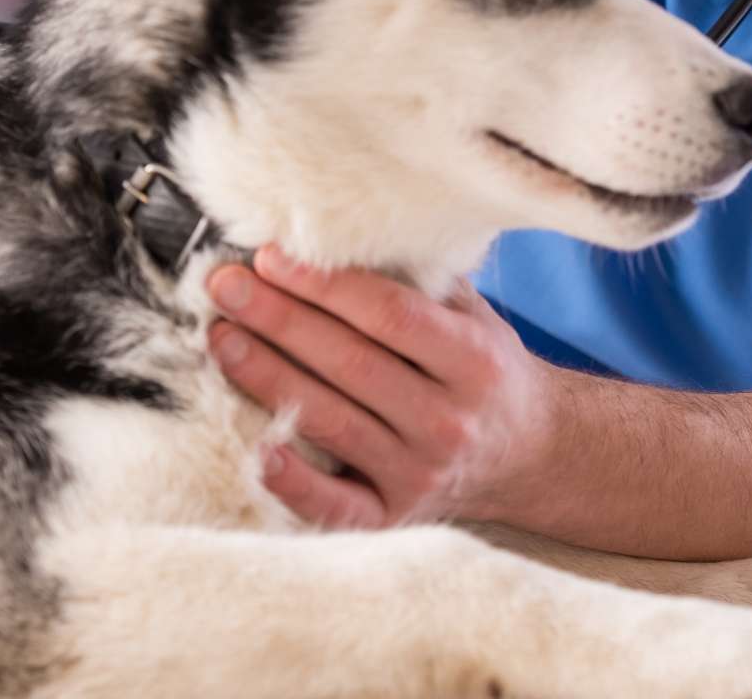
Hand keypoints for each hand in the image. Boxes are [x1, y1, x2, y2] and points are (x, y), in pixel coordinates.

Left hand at [206, 246, 557, 528]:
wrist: (530, 456)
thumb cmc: (482, 369)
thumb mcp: (473, 315)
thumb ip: (418, 280)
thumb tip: (334, 232)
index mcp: (473, 360)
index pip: (390, 315)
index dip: (325, 285)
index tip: (271, 256)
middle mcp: (450, 420)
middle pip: (351, 363)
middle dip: (279, 320)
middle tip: (225, 286)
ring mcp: (421, 475)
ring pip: (332, 421)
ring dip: (267, 377)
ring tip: (221, 338)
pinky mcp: (394, 519)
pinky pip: (336, 505)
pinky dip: (294, 481)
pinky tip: (255, 449)